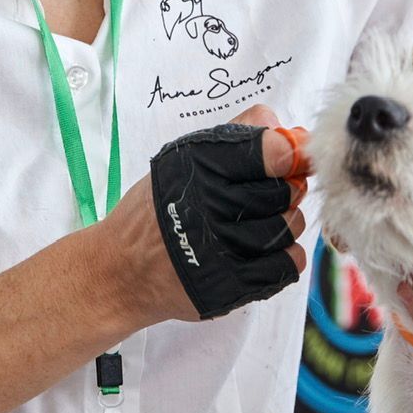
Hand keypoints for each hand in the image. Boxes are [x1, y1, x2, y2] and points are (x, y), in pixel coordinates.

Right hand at [94, 104, 307, 328]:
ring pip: (289, 227)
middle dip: (287, 188)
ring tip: (262, 220)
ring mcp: (222, 249)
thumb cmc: (158, 208)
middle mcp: (210, 205)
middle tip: (273, 191)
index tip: (290, 158)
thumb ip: (236, 135)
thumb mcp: (184, 158)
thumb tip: (285, 127)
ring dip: (285, 222)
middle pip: (285, 190)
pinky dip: (285, 256)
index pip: (270, 151)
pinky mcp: (232, 285)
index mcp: (200, 166)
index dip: (290, 153)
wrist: (123, 269)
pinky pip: (286, 266)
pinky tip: (265, 249)